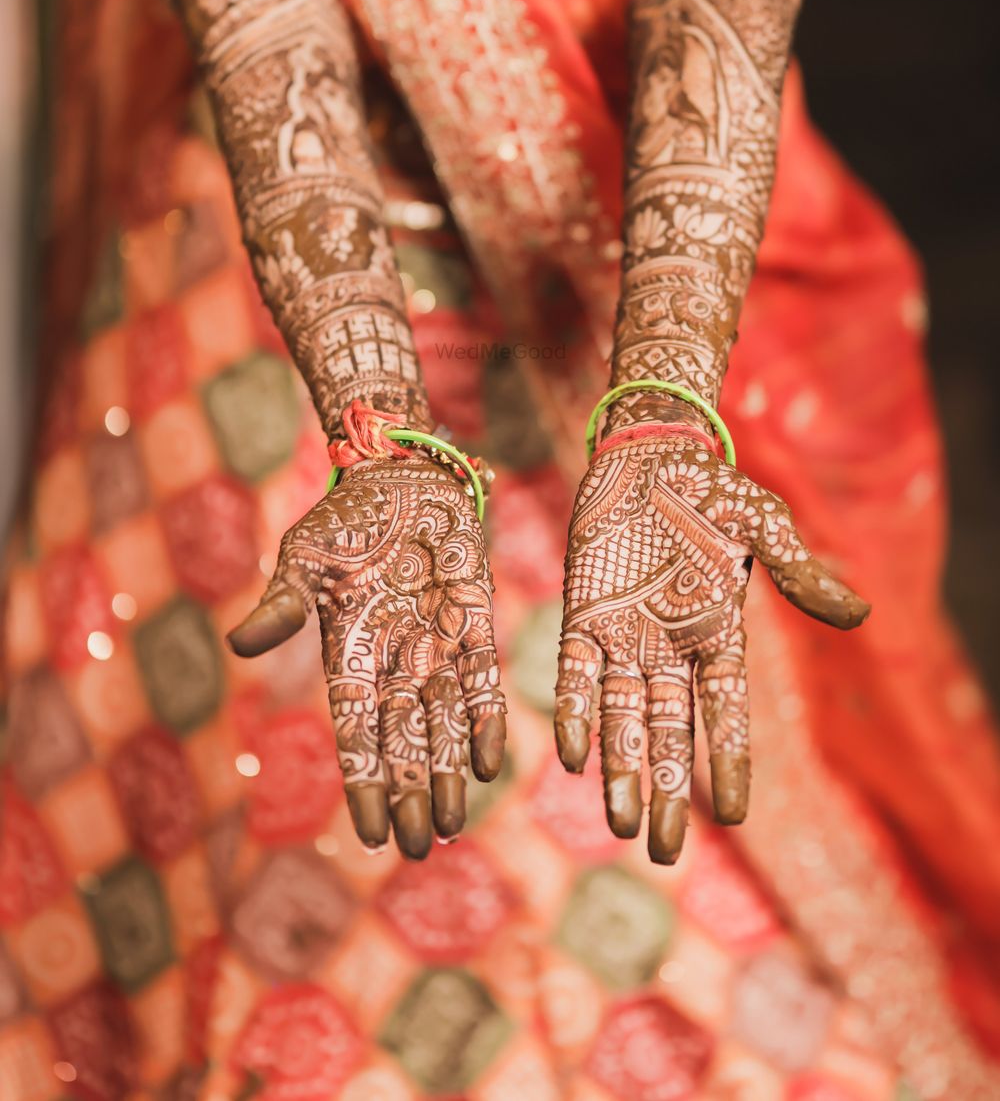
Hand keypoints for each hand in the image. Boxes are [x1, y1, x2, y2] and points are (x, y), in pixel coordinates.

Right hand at [227, 454, 505, 859]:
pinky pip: (483, 681)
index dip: (364, 781)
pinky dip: (485, 721)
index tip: (371, 832)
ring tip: (454, 826)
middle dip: (412, 793)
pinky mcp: (475, 621)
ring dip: (449, 774)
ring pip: (444, 724)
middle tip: (420, 848)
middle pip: (404, 741)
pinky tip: (490, 764)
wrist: (402, 474)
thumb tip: (238, 644)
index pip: (356, 731)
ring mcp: (437, 644)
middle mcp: (395, 660)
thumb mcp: (304, 559)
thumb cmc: (345, 517)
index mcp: (349, 653)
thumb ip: (280, 606)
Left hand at [556, 432, 868, 862]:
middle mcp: (669, 648)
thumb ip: (797, 569)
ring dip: (620, 768)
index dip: (729, 761)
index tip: (735, 815)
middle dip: (666, 790)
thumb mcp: (762, 523)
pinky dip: (577, 711)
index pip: (725, 713)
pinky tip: (574, 755)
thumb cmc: (710, 487)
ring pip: (622, 716)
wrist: (646, 451)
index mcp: (716, 634)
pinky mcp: (583, 614)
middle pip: (669, 733)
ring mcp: (624, 635)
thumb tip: (858, 613)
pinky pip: (577, 674)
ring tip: (619, 824)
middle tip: (663, 852)